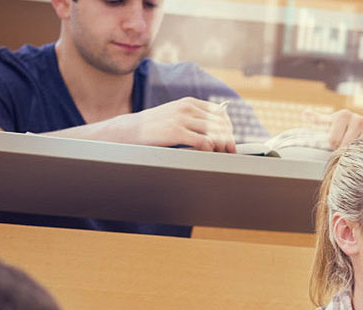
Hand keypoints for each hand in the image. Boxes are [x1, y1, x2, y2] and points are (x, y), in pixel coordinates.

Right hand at [107, 97, 235, 151]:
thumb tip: (214, 131)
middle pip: (220, 123)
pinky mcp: (176, 132)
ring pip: (214, 132)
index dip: (229, 126)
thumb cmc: (154, 126)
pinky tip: (209, 154)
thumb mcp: (176, 115)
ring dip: (222, 145)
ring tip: (223, 155)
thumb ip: (193, 118)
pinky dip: (210, 149)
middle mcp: (188, 107)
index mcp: (190, 102)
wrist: (130, 129)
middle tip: (231, 151)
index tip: (231, 138)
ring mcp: (182, 119)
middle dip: (228, 138)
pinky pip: (203, 141)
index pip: (220, 112)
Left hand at [307, 109, 362, 149]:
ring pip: (354, 150)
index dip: (333, 145)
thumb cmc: (343, 129)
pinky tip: (362, 149)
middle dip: (342, 150)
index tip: (335, 142)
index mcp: (343, 115)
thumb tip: (304, 113)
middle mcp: (357, 118)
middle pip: (343, 146)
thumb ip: (318, 119)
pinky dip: (362, 153)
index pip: (333, 140)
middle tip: (346, 145)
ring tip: (354, 146)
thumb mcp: (330, 124)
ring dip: (352, 152)